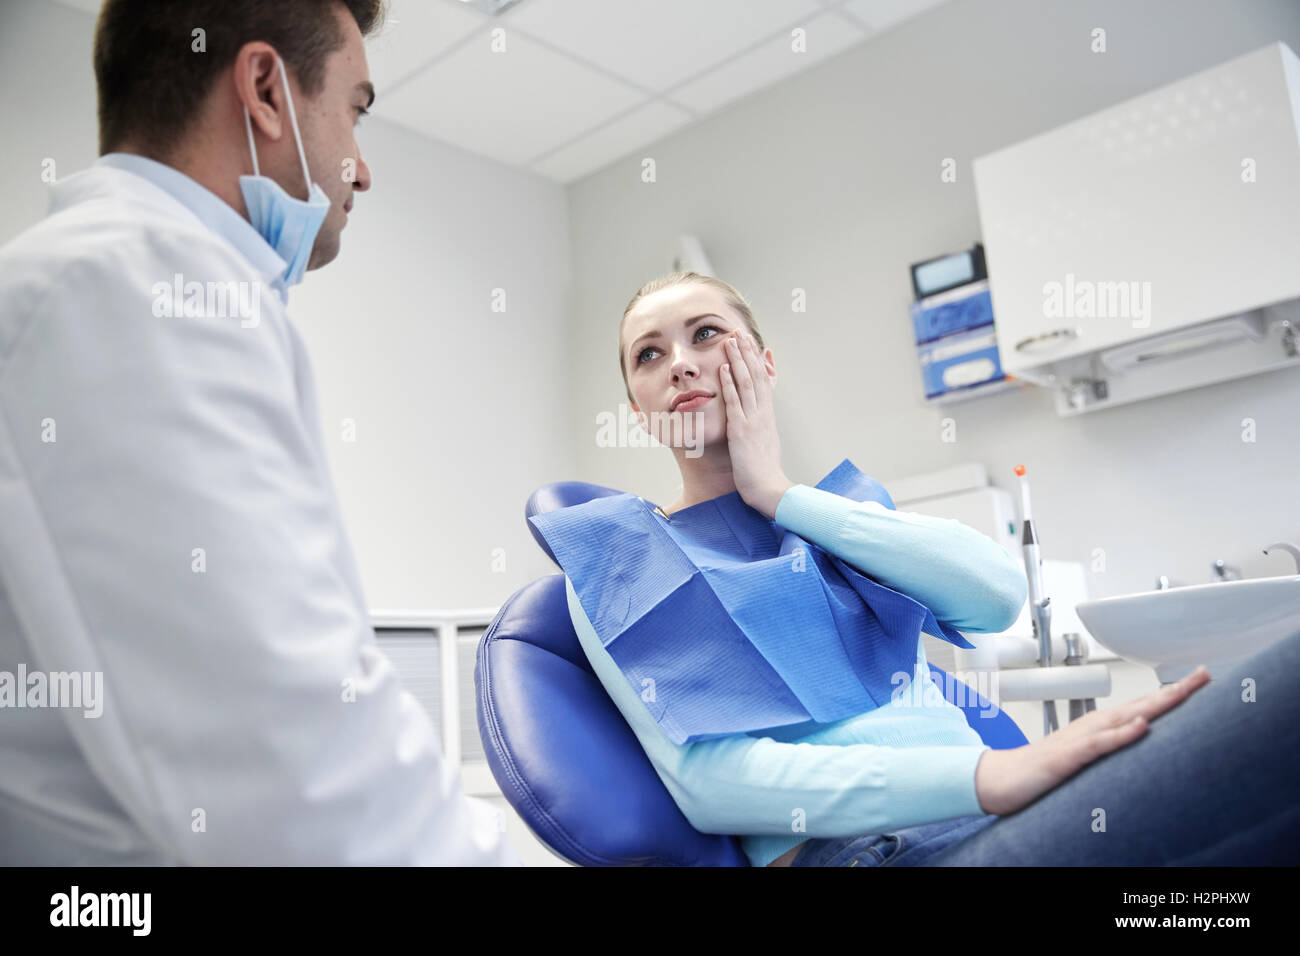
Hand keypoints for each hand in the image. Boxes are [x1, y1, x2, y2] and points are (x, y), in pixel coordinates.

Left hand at [718, 330, 792, 519]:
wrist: (768, 488)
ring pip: (747, 383)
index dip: (757, 361)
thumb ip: (761, 427)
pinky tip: (724, 368)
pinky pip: (735, 402)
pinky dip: (730, 383)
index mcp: (767, 416)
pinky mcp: (741, 430)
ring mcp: (753, 420)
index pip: (764, 381)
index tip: (751, 344)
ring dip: (738, 360)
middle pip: (756, 376)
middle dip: (747, 353)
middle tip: (739, 332)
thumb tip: (757, 418)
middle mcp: (762, 413)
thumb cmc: (763, 472)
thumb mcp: (765, 443)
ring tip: (731, 341)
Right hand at [974, 664, 1212, 815]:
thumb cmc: (1040, 770)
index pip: (1144, 707)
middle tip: (1205, 675)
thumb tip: (1141, 745)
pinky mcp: (1068, 757)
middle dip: (1175, 691)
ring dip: (1155, 705)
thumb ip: (1111, 750)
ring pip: (1125, 717)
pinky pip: (1099, 744)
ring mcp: (1081, 739)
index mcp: (1100, 727)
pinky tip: (1141, 726)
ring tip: (1183, 692)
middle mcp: (1094, 727)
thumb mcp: (1085, 760)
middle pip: (1142, 704)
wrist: (1001, 778)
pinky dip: (1121, 735)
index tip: (1200, 683)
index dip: (1173, 695)